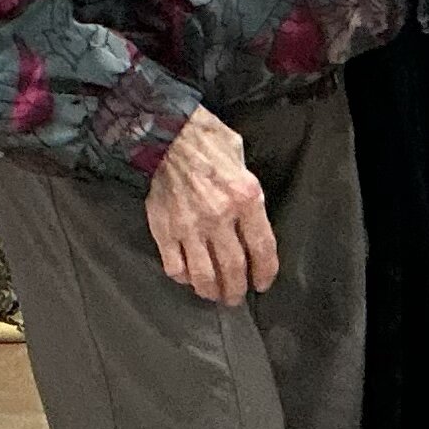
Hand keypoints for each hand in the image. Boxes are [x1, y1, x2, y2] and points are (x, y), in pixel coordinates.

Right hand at [145, 109, 277, 304]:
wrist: (163, 132)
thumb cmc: (205, 138)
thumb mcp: (240, 157)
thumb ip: (247, 190)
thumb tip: (250, 215)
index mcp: (245, 197)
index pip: (262, 248)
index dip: (265, 272)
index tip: (263, 283)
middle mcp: (219, 217)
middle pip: (234, 269)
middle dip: (238, 289)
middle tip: (237, 297)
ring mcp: (190, 227)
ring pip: (204, 276)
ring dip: (212, 291)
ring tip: (214, 295)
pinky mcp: (164, 229)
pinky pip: (175, 267)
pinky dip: (184, 278)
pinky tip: (189, 277)